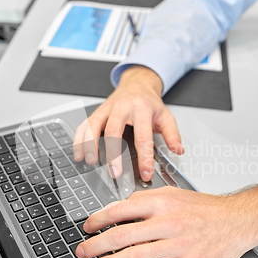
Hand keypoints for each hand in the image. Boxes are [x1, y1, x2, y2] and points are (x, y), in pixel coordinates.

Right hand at [72, 65, 183, 181]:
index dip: (144, 157)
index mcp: (142, 109)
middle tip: (114, 172)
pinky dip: (80, 139)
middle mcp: (122, 107)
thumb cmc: (149, 103)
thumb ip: (172, 134)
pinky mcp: (97, 111)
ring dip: (90, 144)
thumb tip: (178, 150)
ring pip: (94, 125)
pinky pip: (85, 124)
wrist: (137, 84)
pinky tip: (79, 153)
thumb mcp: (165, 116)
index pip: (143, 137)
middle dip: (113, 153)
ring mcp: (107, 108)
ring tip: (91, 161)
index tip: (145, 173)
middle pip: (114, 130)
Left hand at [75, 184, 257, 257]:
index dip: (98, 220)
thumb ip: (146, 200)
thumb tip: (118, 209)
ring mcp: (178, 245)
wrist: (238, 219)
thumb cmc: (206, 208)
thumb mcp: (173, 194)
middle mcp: (168, 222)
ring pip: (134, 257)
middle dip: (96, 245)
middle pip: (122, 235)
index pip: (120, 210)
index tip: (87, 227)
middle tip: (82, 251)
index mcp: (162, 202)